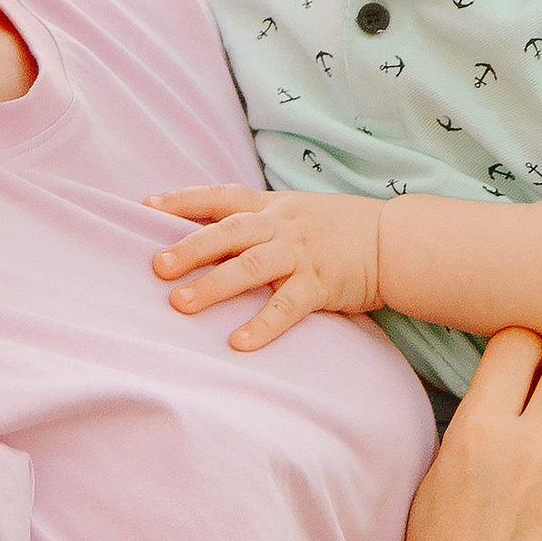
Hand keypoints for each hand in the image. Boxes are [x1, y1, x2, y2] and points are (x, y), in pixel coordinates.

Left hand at [148, 181, 382, 350]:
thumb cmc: (338, 230)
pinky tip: (238, 343)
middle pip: (228, 232)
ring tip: (181, 305)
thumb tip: (205, 239)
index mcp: (271, 207)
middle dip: (189, 248)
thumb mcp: (295, 214)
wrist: (396, 240)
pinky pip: (287, 306)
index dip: (183, 200)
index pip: (220, 197)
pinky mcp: (322, 283)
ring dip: (214, 286)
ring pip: (251, 267)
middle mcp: (281, 226)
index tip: (146, 205)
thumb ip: (256, 223)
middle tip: (157, 266)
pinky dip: (263, 324)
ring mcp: (301, 254)